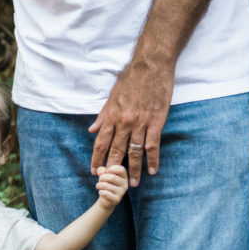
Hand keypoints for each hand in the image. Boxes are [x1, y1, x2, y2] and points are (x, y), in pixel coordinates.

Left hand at [89, 58, 173, 186]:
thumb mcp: (112, 95)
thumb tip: (92, 130)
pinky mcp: (156, 122)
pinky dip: (153, 160)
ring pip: (135, 151)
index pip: (101, 142)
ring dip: (134, 169)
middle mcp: (124, 122)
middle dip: (113, 168)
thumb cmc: (131, 78)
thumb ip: (103, 115)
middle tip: (111, 182)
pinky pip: (153, 145)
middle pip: (116, 150)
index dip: (97, 158)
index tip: (95, 170)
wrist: (151, 65)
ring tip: (133, 183)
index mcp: (112, 116)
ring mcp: (140, 123)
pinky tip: (153, 170)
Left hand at [95, 165, 127, 208]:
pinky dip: (100, 192)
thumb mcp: (103, 174)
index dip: (111, 169)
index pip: (121, 169)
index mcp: (124, 176)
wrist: (105, 199)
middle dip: (101, 178)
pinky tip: (101, 193)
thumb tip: (101, 171)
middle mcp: (125, 184)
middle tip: (100, 181)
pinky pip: (105, 193)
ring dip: (99, 185)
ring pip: (106, 185)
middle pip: (111, 177)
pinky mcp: (116, 200)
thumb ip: (102, 170)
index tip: (107, 172)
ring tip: (99, 187)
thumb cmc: (106, 183)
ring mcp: (121, 193)